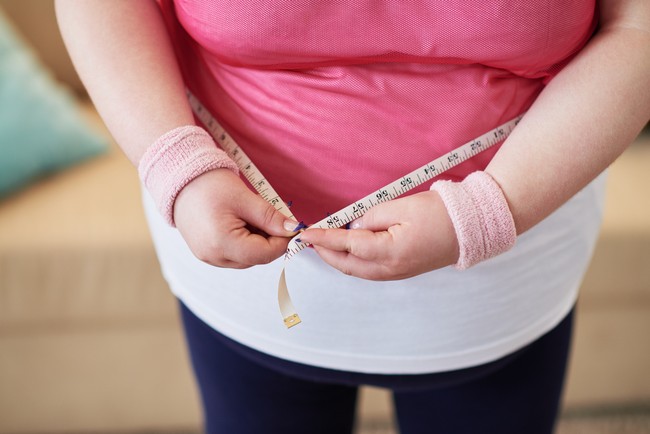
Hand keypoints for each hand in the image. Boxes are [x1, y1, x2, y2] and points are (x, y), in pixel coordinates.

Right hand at [173, 169, 297, 268]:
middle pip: (256, 258)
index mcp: (223, 243)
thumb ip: (270, 217)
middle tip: (268, 216)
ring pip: (246, 258)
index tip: (289, 226)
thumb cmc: (210, 185)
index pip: (265, 254)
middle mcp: (213, 256)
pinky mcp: (206, 253)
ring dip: (256, 241)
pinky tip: (238, 222)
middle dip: (269, 240)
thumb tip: (292, 229)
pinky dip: (243, 242)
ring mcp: (208, 257)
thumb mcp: (245, 198)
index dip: (282, 241)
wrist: (181, 180)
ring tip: (248, 217)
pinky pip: (233, 255)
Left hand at [298, 191, 459, 279]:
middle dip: (326, 253)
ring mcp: (397, 273)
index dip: (324, 238)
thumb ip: (372, 217)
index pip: (347, 246)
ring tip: (324, 244)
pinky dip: (353, 261)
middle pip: (348, 265)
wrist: (471, 228)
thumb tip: (354, 225)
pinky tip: (348, 250)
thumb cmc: (440, 213)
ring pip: (358, 271)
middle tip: (310, 239)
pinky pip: (369, 270)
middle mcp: (391, 269)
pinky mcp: (402, 271)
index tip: (306, 233)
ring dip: (338, 259)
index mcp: (390, 252)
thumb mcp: (402, 207)